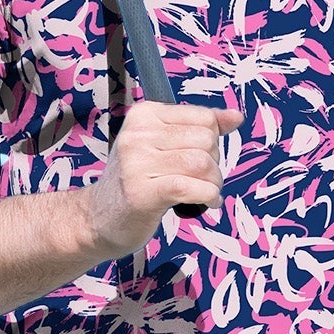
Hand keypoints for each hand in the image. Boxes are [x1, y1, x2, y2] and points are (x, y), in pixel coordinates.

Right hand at [84, 102, 240, 257]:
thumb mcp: (163, 146)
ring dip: (213, 183)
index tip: (201, 159)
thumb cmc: (136, 182)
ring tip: (204, 193)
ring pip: (202, 163)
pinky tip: (206, 203)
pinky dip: (207, 197)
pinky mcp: (142, 193)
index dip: (214, 142)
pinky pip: (191, 188)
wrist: (98, 218)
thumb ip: (200, 129)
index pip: (204, 118)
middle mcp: (138, 134)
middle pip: (207, 140)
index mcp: (144, 115)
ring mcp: (136, 163)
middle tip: (201, 180)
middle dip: (214, 164)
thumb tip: (235, 116)